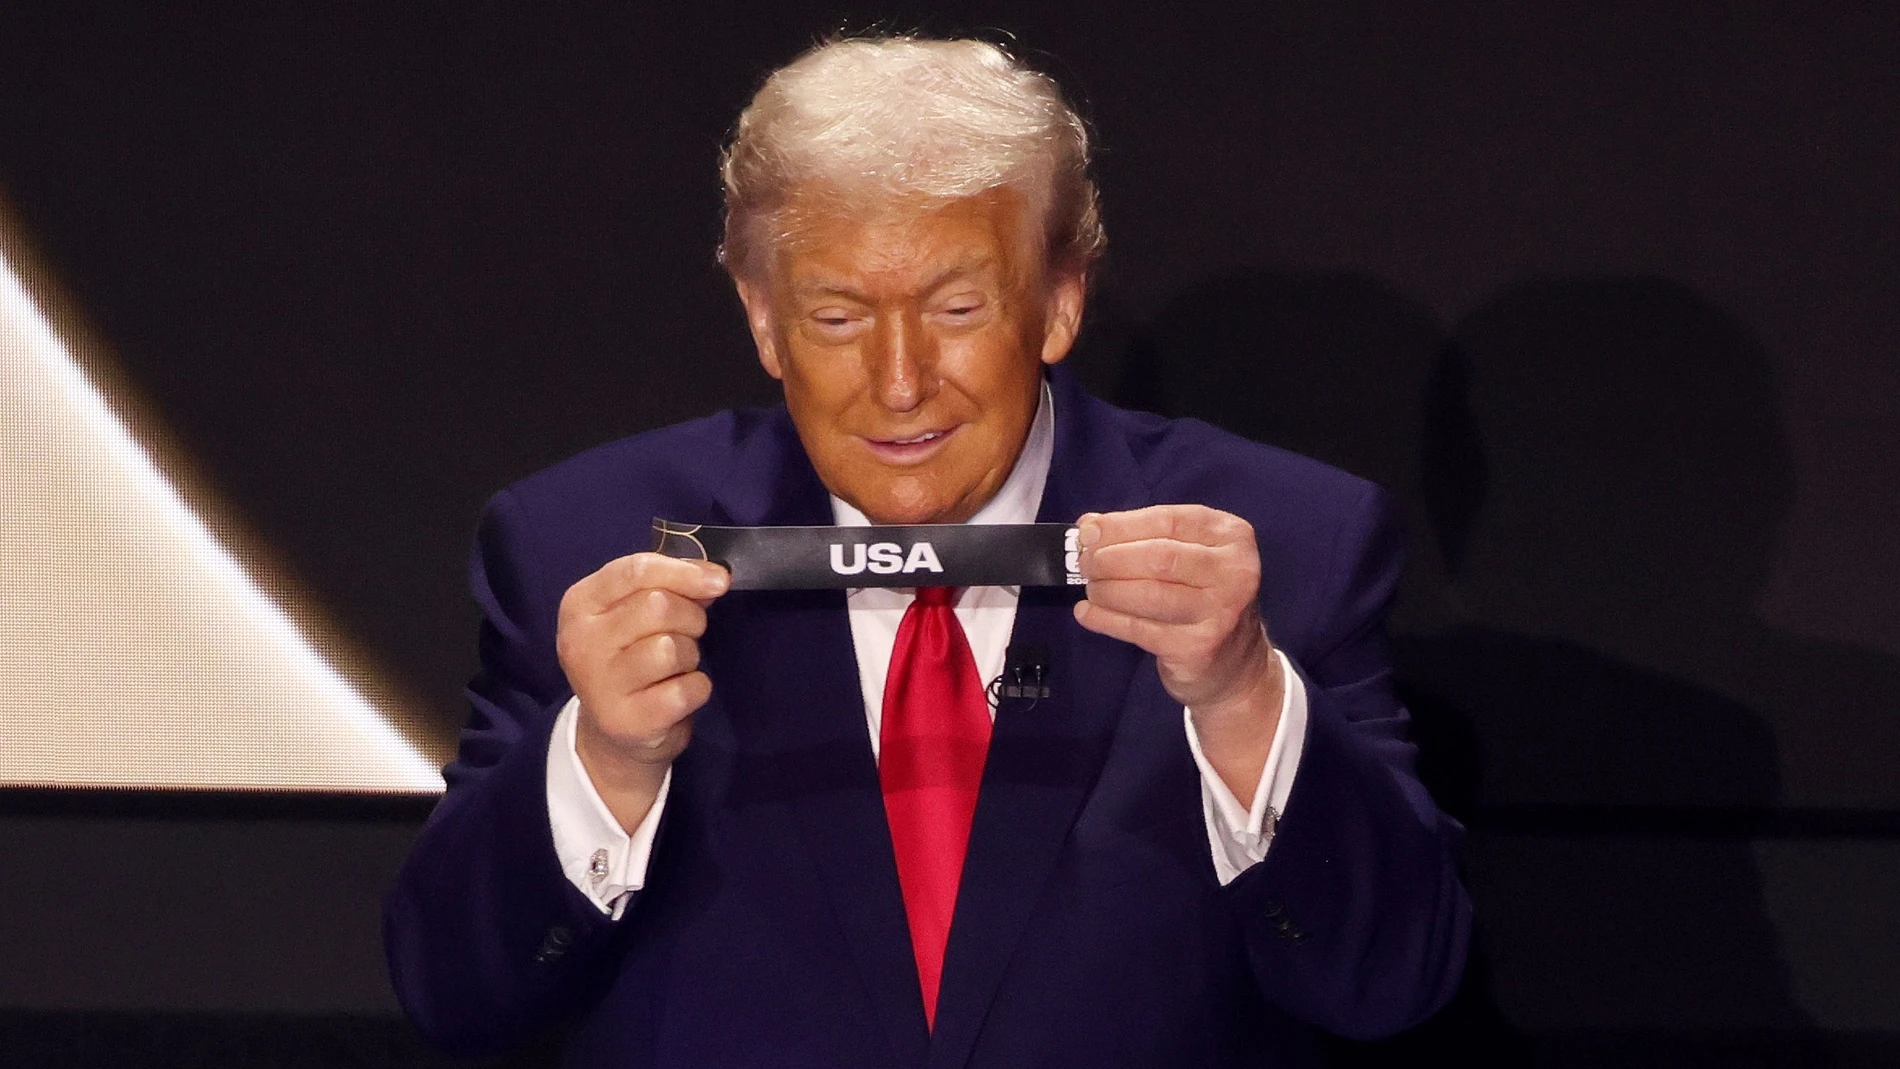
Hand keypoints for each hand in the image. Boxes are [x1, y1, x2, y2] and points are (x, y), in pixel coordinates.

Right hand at [556, 553, 729, 831]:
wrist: (614, 732)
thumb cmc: (631, 657)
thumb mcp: (634, 612)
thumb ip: (667, 587)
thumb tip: (715, 578)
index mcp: (580, 604)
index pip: (635, 571)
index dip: (684, 572)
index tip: (720, 580)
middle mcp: (580, 642)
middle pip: (658, 606)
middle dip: (690, 617)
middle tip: (688, 634)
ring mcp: (599, 684)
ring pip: (671, 648)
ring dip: (691, 655)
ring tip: (677, 667)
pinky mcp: (626, 721)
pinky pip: (686, 689)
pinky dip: (697, 688)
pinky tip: (680, 693)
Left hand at [1071, 505, 1283, 798]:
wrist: (1235, 665)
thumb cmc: (1202, 598)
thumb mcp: (1186, 556)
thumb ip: (1142, 536)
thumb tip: (1088, 527)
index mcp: (1232, 536)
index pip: (1169, 520)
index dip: (1121, 525)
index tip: (1087, 532)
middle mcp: (1234, 572)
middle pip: (1159, 557)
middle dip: (1110, 559)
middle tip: (1085, 565)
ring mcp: (1221, 612)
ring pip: (1149, 593)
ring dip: (1107, 590)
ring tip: (1090, 589)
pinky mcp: (1199, 647)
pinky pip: (1140, 629)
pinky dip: (1106, 619)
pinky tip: (1086, 613)